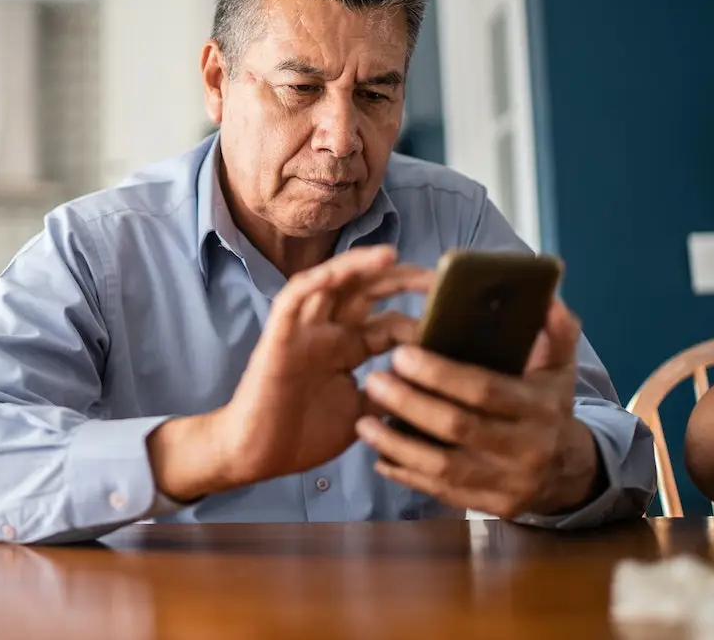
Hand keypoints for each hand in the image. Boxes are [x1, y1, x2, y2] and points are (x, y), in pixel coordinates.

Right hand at [147, 245, 430, 501]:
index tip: (456, 316)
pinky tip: (338, 272)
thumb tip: (431, 387)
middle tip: (437, 277)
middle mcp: (330, 332)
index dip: (421, 316)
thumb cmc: (303, 435)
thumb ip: (389, 394)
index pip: (390, 321)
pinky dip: (315, 282)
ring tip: (392, 257)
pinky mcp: (279, 337)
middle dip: (401, 280)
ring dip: (359, 267)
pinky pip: (293, 299)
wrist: (257, 456)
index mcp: (349, 349)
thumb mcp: (362, 414)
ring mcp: (304, 331)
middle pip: (367, 292)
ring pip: (331, 284)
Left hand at [355, 299, 600, 517]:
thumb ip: (555, 331)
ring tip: (363, 422)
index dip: (441, 374)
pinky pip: (441, 492)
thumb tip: (547, 297)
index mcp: (538, 408)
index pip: (485, 390)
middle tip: (373, 380)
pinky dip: (406, 474)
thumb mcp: (560, 368)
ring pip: (443, 466)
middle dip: (410, 403)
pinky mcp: (489, 506)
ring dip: (397, 444)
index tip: (401, 354)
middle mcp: (524, 447)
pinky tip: (378, 457)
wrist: (569, 472)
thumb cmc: (549, 408)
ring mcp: (507, 482)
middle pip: (458, 427)